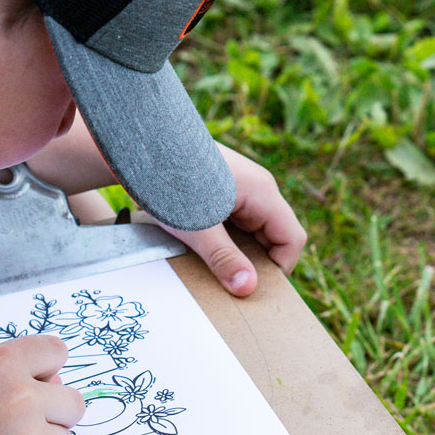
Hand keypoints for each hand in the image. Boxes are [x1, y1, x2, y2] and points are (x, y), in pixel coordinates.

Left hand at [157, 143, 306, 296]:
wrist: (143, 146)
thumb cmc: (172, 180)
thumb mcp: (198, 227)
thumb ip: (223, 258)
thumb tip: (247, 288)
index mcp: (263, 193)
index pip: (292, 239)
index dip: (280, 268)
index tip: (253, 288)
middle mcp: (258, 189)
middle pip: (274, 236)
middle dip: (257, 263)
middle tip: (232, 282)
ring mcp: (242, 188)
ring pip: (254, 231)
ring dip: (239, 252)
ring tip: (216, 267)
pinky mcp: (224, 190)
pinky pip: (237, 222)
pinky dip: (227, 239)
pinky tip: (206, 248)